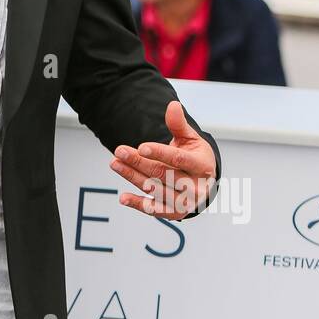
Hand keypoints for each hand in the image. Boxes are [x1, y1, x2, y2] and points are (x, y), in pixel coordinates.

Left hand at [110, 101, 216, 219]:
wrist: (203, 182)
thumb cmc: (194, 156)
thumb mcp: (190, 139)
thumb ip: (179, 124)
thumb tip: (172, 105)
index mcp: (202, 166)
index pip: (179, 160)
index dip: (160, 153)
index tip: (141, 147)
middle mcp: (196, 187)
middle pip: (163, 174)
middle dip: (139, 162)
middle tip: (119, 151)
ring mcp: (185, 203)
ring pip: (155, 189)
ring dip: (132, 177)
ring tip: (115, 164)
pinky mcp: (174, 213)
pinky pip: (154, 209)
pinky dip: (138, 204)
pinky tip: (123, 197)